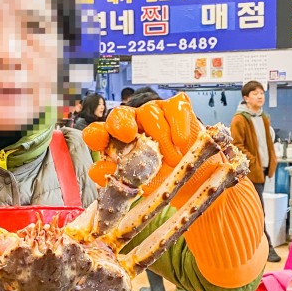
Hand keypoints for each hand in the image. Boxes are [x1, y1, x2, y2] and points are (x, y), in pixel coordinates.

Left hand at [83, 94, 213, 205]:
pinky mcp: (176, 107)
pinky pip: (174, 109)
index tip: (99, 141)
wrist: (194, 178)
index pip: (98, 133)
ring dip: (161, 138)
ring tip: (172, 161)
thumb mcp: (140, 183)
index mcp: (116, 142)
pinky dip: (178, 125)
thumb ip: (118, 177)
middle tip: (130, 135)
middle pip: (119, 115)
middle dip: (121, 123)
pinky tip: (181, 141)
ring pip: (149, 113)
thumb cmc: (162, 178)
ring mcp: (154, 113)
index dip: (96, 135)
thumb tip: (97, 171)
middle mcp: (131, 123)